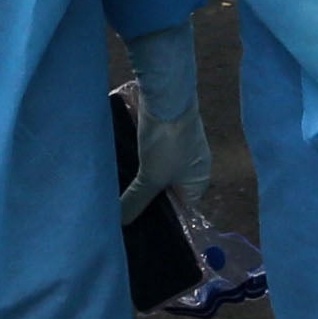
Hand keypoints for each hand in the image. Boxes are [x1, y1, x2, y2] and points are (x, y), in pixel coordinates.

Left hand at [120, 37, 214, 221]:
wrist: (168, 95)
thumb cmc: (167, 142)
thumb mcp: (151, 177)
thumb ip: (137, 201)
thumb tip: (122, 223)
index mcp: (199, 181)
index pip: (182, 209)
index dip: (161, 217)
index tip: (138, 223)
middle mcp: (194, 165)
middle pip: (169, 189)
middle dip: (148, 196)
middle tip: (122, 208)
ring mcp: (182, 146)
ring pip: (159, 170)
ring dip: (141, 178)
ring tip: (118, 190)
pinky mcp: (169, 131)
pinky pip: (154, 152)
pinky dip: (141, 160)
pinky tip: (122, 166)